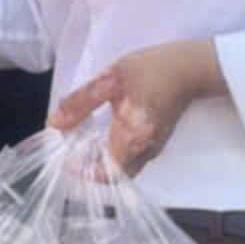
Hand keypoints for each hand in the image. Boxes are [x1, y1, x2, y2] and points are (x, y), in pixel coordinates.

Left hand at [48, 39, 224, 175]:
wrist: (190, 67)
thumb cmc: (150, 70)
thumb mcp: (110, 80)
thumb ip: (80, 103)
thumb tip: (54, 124)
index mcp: (132, 137)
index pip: (105, 173)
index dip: (83, 172)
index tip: (66, 159)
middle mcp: (145, 150)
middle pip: (115, 176)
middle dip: (91, 169)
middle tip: (71, 153)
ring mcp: (155, 148)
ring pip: (125, 169)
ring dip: (103, 163)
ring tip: (83, 145)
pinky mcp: (159, 142)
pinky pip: (134, 159)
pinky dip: (116, 155)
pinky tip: (103, 137)